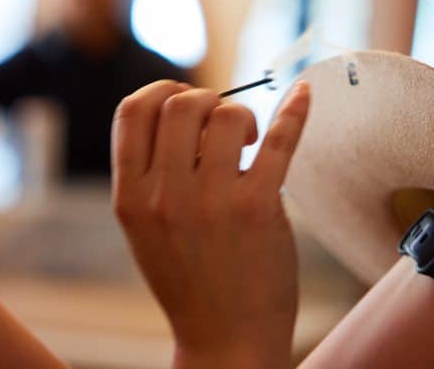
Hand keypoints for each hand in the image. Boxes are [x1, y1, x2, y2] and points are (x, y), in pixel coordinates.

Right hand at [111, 80, 310, 368]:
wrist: (226, 342)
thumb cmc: (190, 279)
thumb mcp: (146, 229)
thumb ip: (152, 174)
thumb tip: (182, 106)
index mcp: (130, 198)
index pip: (133, 110)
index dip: (161, 91)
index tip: (185, 99)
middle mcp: (164, 196)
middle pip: (181, 103)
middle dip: (208, 100)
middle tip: (225, 128)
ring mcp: (211, 202)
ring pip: (226, 114)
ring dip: (242, 116)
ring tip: (251, 143)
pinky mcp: (258, 208)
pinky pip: (280, 140)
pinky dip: (295, 110)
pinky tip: (303, 94)